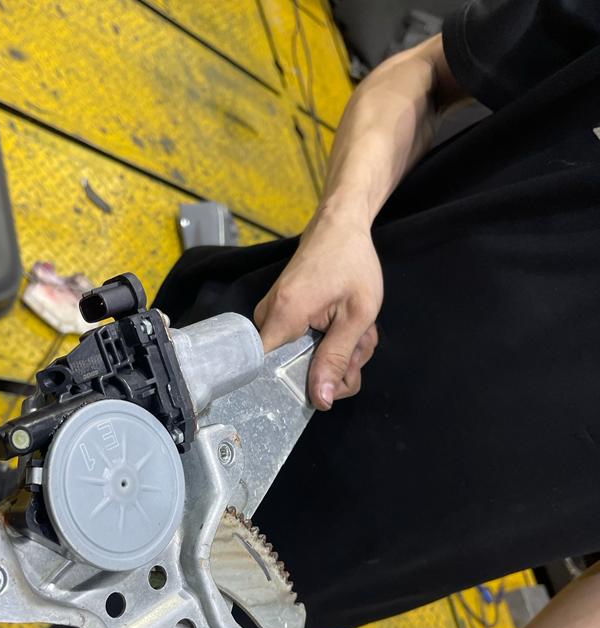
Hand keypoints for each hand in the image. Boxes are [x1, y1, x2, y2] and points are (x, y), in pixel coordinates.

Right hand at [254, 215, 382, 409]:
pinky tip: (345, 325)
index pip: (267, 373)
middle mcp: (267, 318)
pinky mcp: (278, 316)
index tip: (330, 384)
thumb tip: (322, 401)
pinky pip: (301, 345)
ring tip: (357, 328)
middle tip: (361, 344)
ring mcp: (270, 316)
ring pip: (302, 359)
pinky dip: (329, 341)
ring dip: (337, 351)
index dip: (298, 387)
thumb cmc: (351, 263)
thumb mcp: (357, 314)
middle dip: (335, 365)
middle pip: (293, 370)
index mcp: (284, 316)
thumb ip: (337, 359)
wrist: (339, 226)